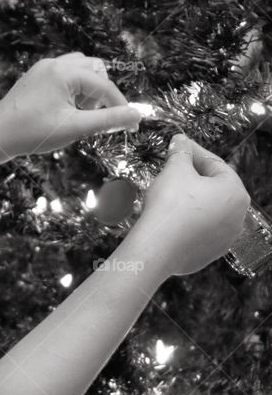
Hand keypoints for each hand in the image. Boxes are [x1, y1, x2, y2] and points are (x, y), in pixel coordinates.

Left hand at [0, 52, 141, 158]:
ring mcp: (42, 69)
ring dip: (88, 88)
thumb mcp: (75, 128)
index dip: (120, 106)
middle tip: (98, 118)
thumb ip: (108, 120)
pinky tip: (66, 111)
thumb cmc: (32, 133)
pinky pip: (64, 75)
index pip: (104, 85)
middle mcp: (53, 63)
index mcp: (64, 72)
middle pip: (94, 69)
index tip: (131, 126)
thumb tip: (136, 116)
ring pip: (79, 69)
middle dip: (102, 93)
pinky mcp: (35, 77)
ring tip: (82, 114)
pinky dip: (73, 88)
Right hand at [129, 133, 249, 275]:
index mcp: (235, 193)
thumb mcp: (175, 169)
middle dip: (194, 176)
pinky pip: (199, 230)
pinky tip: (171, 217)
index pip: (216, 165)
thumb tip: (180, 141)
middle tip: (173, 168)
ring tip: (169, 193)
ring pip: (207, 210)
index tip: (179, 146)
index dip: (194, 152)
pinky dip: (188, 221)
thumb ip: (181, 152)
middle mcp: (237, 217)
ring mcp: (224, 238)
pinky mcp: (209, 253)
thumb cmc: (170, 206)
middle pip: (214, 188)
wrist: (157, 247)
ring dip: (191, 200)